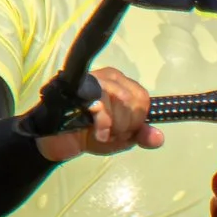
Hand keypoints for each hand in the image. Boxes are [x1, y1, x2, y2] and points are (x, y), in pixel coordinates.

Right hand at [37, 63, 163, 162]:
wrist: (58, 140)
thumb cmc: (90, 133)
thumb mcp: (122, 138)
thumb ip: (142, 136)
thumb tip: (158, 138)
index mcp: (123, 83)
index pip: (143, 99)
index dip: (135, 121)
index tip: (120, 130)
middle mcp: (110, 76)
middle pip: (134, 101)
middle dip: (124, 126)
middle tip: (108, 131)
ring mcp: (94, 79)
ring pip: (120, 101)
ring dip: (112, 126)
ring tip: (99, 131)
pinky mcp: (79, 89)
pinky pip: (102, 106)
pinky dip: (103, 125)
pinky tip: (96, 132)